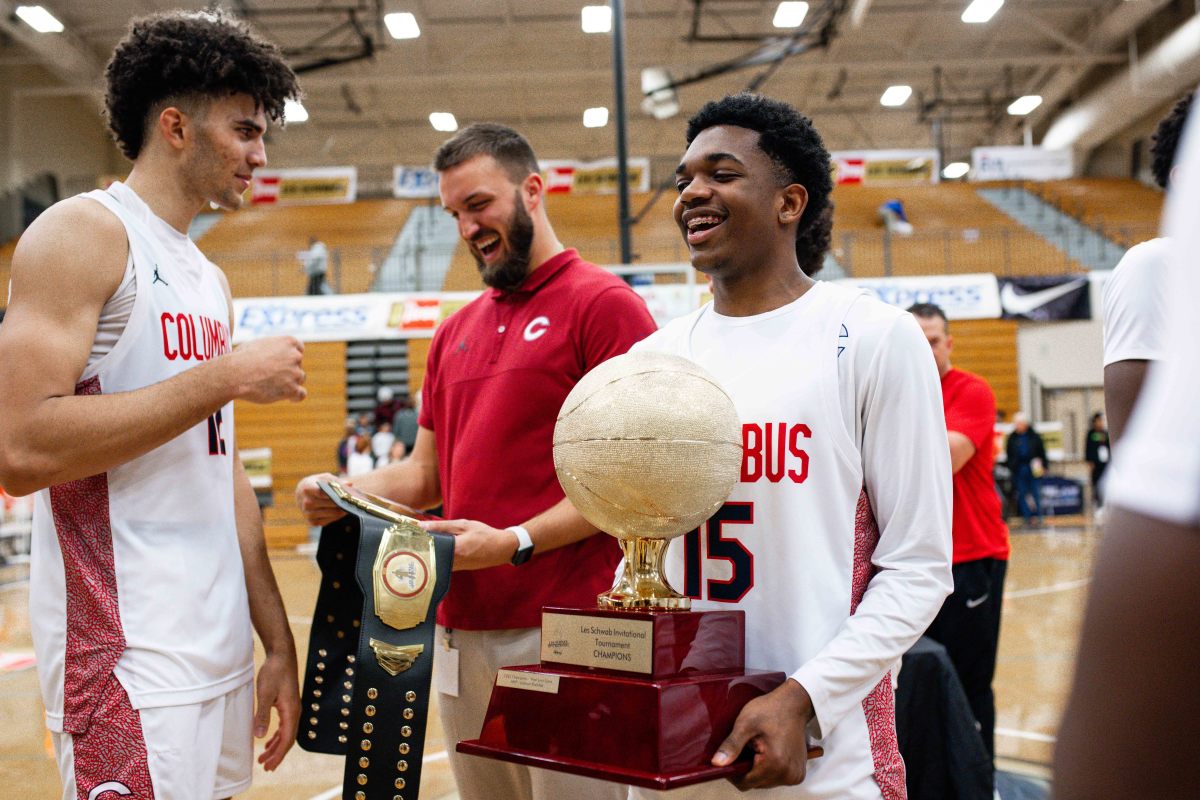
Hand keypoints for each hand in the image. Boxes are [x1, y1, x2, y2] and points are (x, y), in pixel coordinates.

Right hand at [227, 336, 306, 403]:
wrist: (234, 374)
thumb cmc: (240, 359)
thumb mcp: (258, 344)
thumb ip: (272, 348)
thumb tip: (273, 354)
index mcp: (288, 341)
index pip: (299, 348)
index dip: (291, 356)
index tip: (284, 361)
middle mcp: (295, 356)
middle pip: (299, 365)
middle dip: (288, 370)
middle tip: (270, 376)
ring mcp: (295, 373)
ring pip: (300, 379)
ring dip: (290, 383)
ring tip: (270, 385)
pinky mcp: (292, 389)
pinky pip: (301, 394)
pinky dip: (296, 396)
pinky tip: (289, 398)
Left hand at [254, 651, 299, 770]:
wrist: (281, 655)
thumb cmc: (274, 672)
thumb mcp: (264, 694)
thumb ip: (262, 716)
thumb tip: (259, 736)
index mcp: (291, 711)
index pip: (287, 739)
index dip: (278, 754)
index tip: (269, 765)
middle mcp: (295, 711)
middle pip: (288, 739)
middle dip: (277, 754)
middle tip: (265, 766)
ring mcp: (292, 707)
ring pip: (286, 733)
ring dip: (276, 746)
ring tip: (264, 756)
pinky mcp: (288, 703)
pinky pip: (285, 725)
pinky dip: (277, 735)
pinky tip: (269, 739)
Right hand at [295, 472, 347, 526]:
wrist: (301, 493)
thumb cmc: (316, 484)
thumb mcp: (324, 478)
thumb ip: (336, 481)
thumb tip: (349, 484)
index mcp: (307, 488)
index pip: (321, 492)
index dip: (334, 494)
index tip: (345, 494)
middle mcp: (306, 502)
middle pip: (328, 503)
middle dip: (340, 503)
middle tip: (351, 501)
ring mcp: (307, 513)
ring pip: (329, 513)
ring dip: (340, 511)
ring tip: (349, 507)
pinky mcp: (311, 521)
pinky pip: (326, 521)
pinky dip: (335, 518)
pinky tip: (341, 513)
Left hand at [418, 518, 517, 570]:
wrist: (501, 548)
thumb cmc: (484, 534)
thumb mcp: (464, 525)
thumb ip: (442, 526)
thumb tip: (421, 526)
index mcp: (454, 549)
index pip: (428, 549)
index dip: (416, 544)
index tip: (407, 538)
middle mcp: (454, 562)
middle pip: (429, 558)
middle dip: (419, 550)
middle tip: (410, 542)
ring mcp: (456, 567)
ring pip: (435, 563)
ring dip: (427, 555)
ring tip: (420, 545)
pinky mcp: (459, 569)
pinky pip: (442, 564)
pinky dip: (437, 558)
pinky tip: (435, 550)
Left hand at [713, 678, 814, 789]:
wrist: (794, 704)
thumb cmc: (771, 709)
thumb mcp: (746, 724)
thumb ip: (732, 745)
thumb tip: (717, 763)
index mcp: (775, 764)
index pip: (745, 783)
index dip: (733, 772)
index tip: (730, 757)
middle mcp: (788, 774)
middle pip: (755, 784)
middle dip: (746, 769)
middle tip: (746, 747)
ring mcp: (795, 775)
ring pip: (765, 782)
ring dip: (757, 769)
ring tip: (757, 748)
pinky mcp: (798, 773)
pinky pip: (776, 778)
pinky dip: (769, 769)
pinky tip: (768, 752)